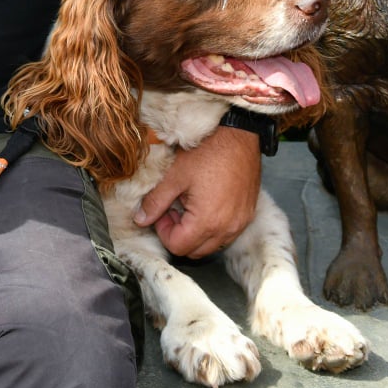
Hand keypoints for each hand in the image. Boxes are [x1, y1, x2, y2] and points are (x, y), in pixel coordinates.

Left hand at [133, 123, 260, 256]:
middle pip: (195, 251)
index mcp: (207, 222)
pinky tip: (205, 204)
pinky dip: (212, 227)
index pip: (178, 247)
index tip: (161, 212)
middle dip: (179, 235)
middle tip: (172, 210)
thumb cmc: (207, 152)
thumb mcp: (174, 176)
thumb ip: (155, 202)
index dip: (163, 232)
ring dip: (195, 233)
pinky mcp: (247, 215)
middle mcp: (227, 229)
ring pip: (212, 245)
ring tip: (188, 206)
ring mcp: (240, 223)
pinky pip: (226, 234)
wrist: (238, 135)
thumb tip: (140, 219)